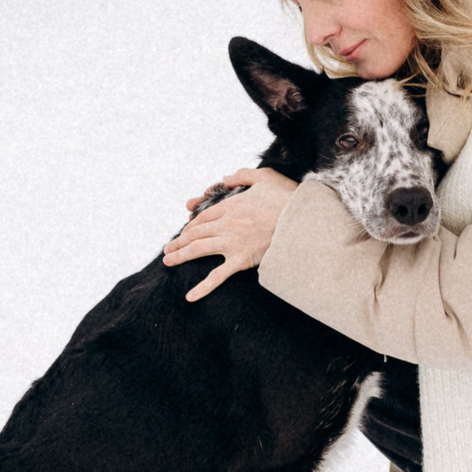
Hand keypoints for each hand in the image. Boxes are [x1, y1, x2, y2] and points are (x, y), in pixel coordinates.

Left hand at [163, 168, 297, 301]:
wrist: (303, 220)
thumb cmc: (287, 198)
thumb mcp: (264, 176)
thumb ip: (242, 175)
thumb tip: (224, 178)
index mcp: (231, 206)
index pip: (204, 217)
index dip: (191, 224)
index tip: (184, 230)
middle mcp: (227, 224)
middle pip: (196, 232)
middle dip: (179, 241)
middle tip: (168, 249)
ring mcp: (232, 243)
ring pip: (199, 249)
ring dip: (180, 256)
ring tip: (168, 261)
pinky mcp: (241, 260)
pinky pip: (218, 276)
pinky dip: (203, 287)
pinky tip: (190, 296)